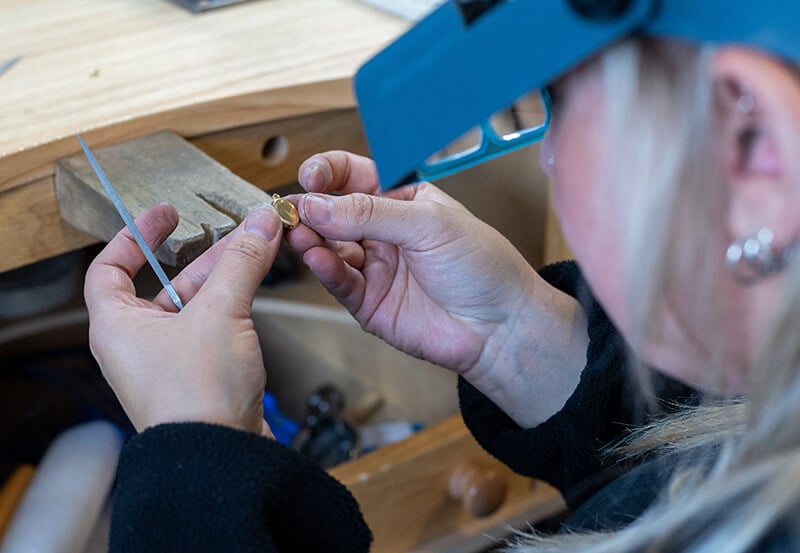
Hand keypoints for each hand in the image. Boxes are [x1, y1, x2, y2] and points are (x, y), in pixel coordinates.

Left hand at [84, 203, 282, 435]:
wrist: (220, 457)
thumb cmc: (196, 397)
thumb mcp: (220, 313)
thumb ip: (241, 263)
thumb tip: (260, 224)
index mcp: (117, 325)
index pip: (111, 268)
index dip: (135, 236)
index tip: (165, 214)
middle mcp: (138, 343)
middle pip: (169, 283)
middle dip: (206, 255)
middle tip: (239, 231)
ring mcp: (171, 361)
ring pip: (197, 304)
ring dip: (227, 278)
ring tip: (258, 250)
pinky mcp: (201, 375)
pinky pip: (214, 328)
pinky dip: (234, 306)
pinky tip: (257, 290)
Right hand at [288, 151, 588, 426]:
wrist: (500, 325)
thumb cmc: (482, 266)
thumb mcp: (429, 223)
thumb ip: (370, 213)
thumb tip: (318, 203)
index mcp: (404, 200)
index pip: (355, 176)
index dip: (329, 173)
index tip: (311, 176)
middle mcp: (384, 231)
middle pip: (334, 212)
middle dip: (312, 207)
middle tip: (293, 208)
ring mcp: (374, 266)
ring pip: (330, 247)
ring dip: (312, 238)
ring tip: (300, 233)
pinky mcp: (367, 302)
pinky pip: (338, 281)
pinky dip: (324, 268)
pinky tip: (315, 256)